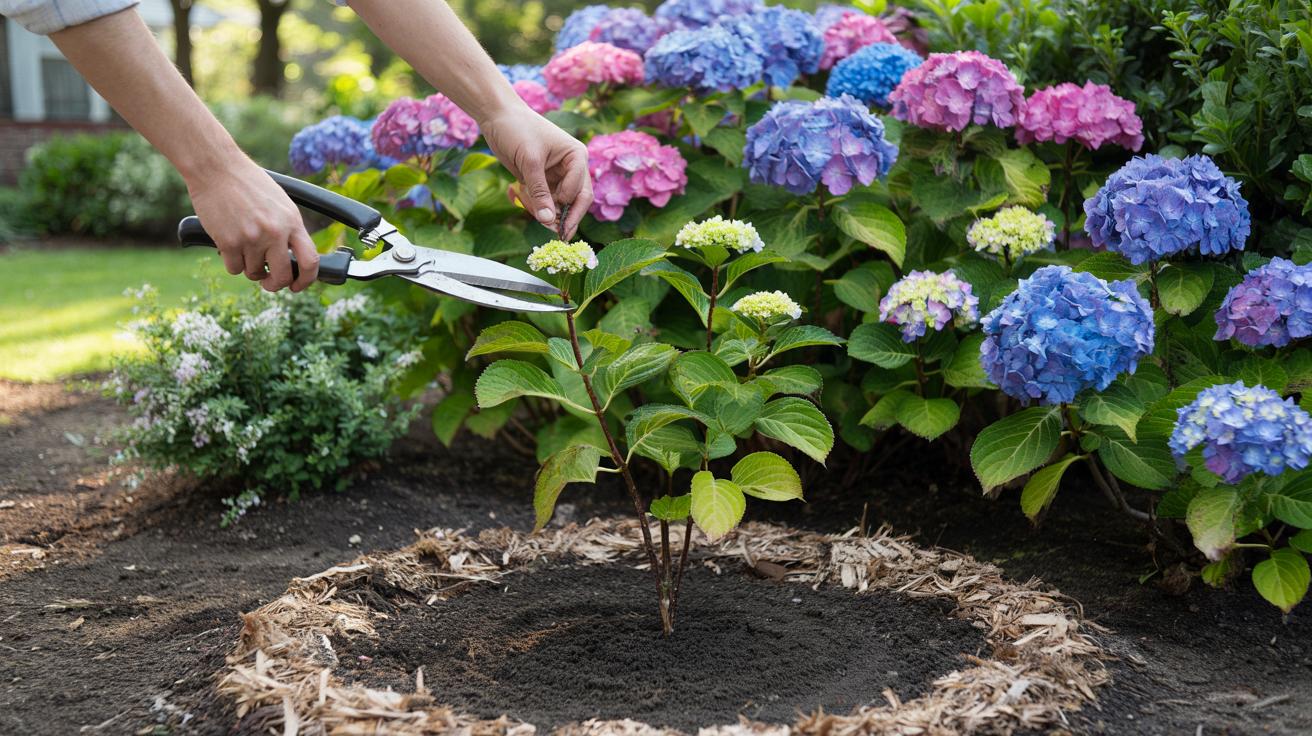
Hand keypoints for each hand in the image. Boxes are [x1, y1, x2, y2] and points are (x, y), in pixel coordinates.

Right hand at [185, 158, 319, 291]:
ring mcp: (252, 238)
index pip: (310, 260)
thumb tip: (294, 258)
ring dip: (249, 267)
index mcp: (292, 222)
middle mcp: (275, 232)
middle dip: (275, 284)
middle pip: (282, 275)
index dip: (306, 279)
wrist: (217, 168)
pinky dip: (232, 262)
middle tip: (268, 282)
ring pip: (254, 272)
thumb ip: (289, 229)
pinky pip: (234, 268)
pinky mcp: (229, 242)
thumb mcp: (280, 203)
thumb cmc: (248, 183)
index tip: (297, 285)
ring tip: (244, 247)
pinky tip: (230, 244)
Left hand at [479, 104, 592, 239]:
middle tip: (559, 237)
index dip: (567, 207)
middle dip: (566, 217)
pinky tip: (523, 197)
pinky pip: (546, 201)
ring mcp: (558, 175)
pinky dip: (536, 205)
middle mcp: (572, 167)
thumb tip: (549, 221)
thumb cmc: (518, 130)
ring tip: (530, 208)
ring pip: (561, 204)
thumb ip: (540, 193)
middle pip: (577, 200)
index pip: (580, 191)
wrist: (497, 116)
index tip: (551, 218)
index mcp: (576, 157)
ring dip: (548, 212)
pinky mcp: (544, 180)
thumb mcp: (530, 162)